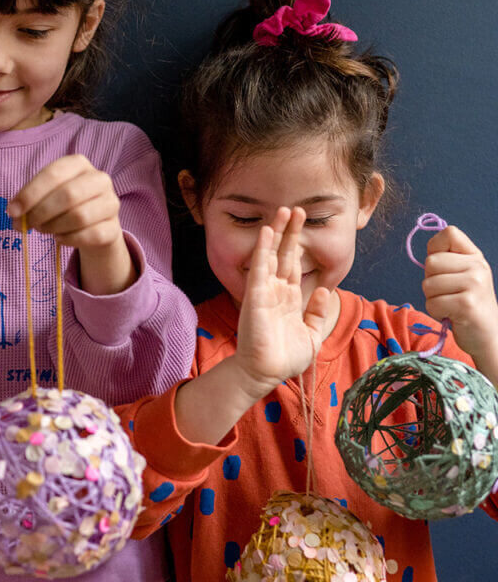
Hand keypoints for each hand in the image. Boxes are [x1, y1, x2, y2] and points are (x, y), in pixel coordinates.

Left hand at [7, 154, 133, 294]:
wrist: (94, 225)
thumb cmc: (64, 205)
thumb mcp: (46, 196)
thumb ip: (30, 202)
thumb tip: (14, 214)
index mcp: (79, 164)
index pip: (53, 174)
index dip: (31, 193)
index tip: (13, 211)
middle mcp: (100, 179)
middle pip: (68, 195)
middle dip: (42, 212)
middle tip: (30, 224)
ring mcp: (111, 203)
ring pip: (80, 216)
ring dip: (54, 226)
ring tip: (44, 230)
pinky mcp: (114, 228)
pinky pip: (90, 235)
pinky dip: (69, 239)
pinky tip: (59, 238)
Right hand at [234, 207, 331, 403]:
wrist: (267, 373)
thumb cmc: (287, 358)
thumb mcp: (311, 335)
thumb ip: (317, 312)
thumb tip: (324, 290)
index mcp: (289, 298)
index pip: (294, 265)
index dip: (298, 245)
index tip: (302, 225)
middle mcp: (276, 290)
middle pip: (284, 254)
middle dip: (290, 231)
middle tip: (295, 208)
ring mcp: (265, 291)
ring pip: (271, 255)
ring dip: (277, 232)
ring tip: (284, 210)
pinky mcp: (256, 296)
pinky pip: (260, 268)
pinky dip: (263, 249)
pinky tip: (268, 231)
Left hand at [423, 225, 497, 377]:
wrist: (488, 336)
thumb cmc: (468, 304)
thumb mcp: (464, 275)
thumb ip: (448, 260)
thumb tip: (429, 250)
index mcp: (475, 256)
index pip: (448, 233)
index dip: (436, 248)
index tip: (442, 267)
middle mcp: (478, 267)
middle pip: (431, 262)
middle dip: (431, 280)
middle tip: (448, 293)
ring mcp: (474, 285)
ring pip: (428, 284)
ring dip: (433, 299)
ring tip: (451, 304)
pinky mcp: (466, 304)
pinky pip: (432, 303)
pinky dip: (436, 312)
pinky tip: (452, 315)